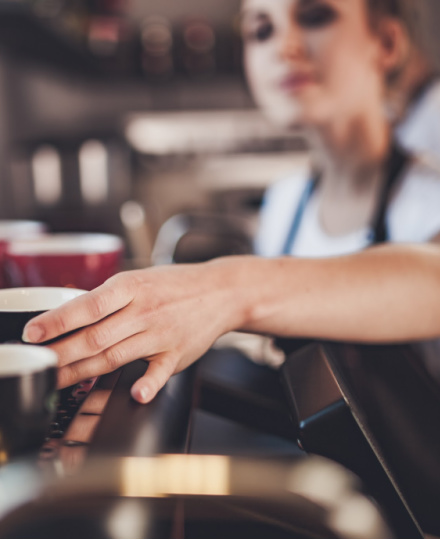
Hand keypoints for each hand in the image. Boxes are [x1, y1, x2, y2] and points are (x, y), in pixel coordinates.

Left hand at [23, 263, 242, 402]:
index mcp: (132, 287)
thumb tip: (71, 317)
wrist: (220, 291)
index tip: (34, 333)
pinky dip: (149, 383)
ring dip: (83, 371)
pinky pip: (160, 371)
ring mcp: (162, 333)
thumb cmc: (176, 285)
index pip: (88, 305)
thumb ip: (109, 298)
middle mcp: (145, 310)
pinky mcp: (177, 353)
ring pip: (116, 356)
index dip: (58, 320)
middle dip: (61, 353)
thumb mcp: (140, 279)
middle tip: (38, 364)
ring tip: (58, 380)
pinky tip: (136, 393)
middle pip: (96, 336)